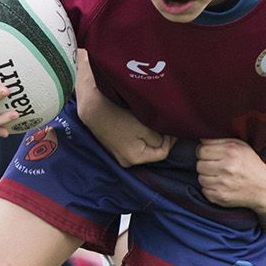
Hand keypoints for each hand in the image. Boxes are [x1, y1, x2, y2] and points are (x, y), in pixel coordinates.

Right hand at [74, 49, 175, 165]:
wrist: (92, 105)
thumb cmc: (119, 115)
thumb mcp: (146, 127)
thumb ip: (160, 138)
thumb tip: (165, 140)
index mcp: (135, 158)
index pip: (162, 153)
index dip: (170, 139)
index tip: (172, 125)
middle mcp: (126, 160)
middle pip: (152, 150)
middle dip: (160, 137)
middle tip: (164, 121)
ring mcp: (118, 153)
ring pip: (143, 145)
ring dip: (150, 134)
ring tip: (152, 120)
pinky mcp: (114, 144)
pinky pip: (133, 141)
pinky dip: (139, 132)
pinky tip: (139, 121)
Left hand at [196, 138, 265, 213]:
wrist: (265, 190)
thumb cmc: (252, 165)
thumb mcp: (241, 147)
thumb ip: (221, 140)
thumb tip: (201, 139)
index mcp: (231, 151)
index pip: (201, 150)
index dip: (204, 152)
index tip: (210, 155)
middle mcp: (227, 167)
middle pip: (199, 164)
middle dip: (205, 165)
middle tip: (215, 166)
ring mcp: (223, 184)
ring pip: (200, 178)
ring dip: (207, 177)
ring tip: (219, 176)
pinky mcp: (220, 197)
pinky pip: (204, 190)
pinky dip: (210, 188)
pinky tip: (221, 185)